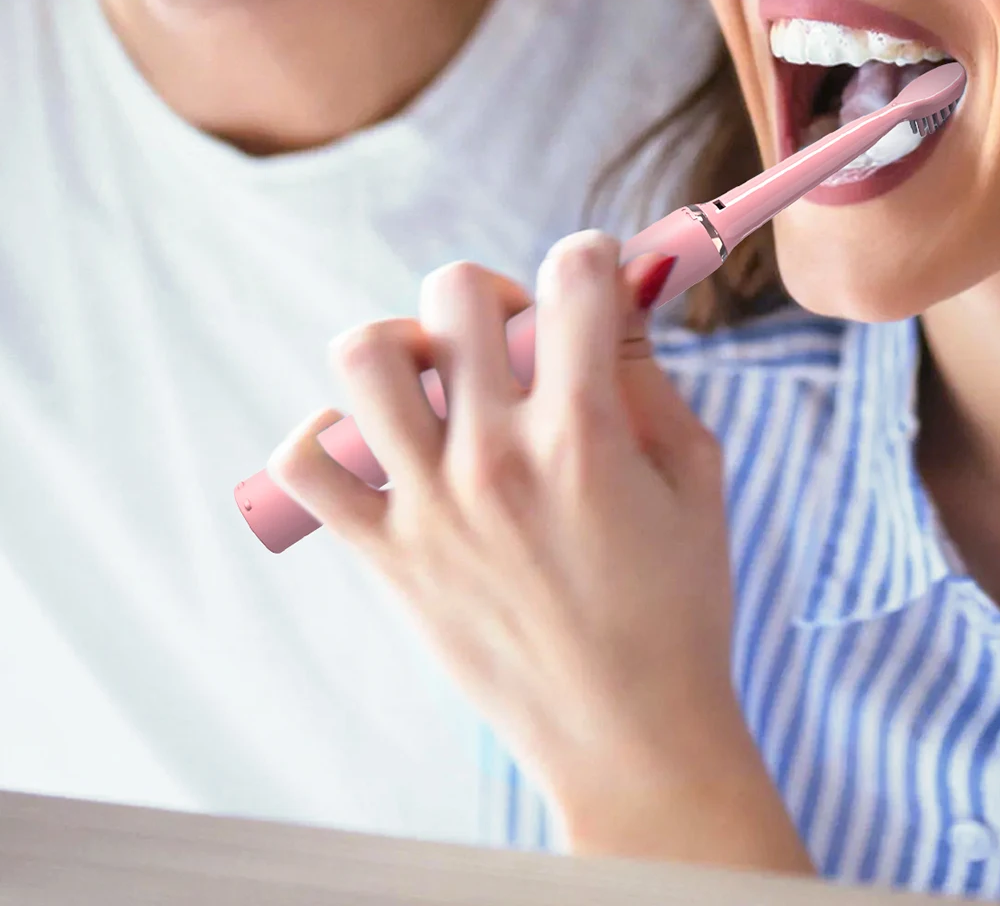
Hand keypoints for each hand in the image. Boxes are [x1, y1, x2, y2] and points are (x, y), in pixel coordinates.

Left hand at [267, 231, 810, 873]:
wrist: (631, 741)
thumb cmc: (677, 607)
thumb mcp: (694, 475)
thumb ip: (649, 374)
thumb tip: (614, 290)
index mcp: (584, 433)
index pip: (572, 273)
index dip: (592, 258)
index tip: (594, 282)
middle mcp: (496, 457)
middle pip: (456, 291)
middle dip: (494, 294)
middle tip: (515, 344)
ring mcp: (431, 505)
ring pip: (365, 355)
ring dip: (403, 345)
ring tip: (438, 382)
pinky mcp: (386, 555)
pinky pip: (305, 462)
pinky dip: (325, 434)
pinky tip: (377, 443)